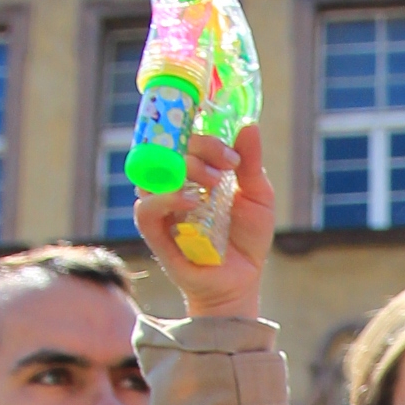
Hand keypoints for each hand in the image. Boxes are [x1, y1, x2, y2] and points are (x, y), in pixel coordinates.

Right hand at [131, 121, 276, 319]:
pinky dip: (166, 200)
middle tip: (227, 165)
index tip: (233, 151)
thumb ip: (250, 162)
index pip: (187, 137)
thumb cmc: (246, 238)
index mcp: (196, 170)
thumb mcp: (258, 196)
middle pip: (171, 148)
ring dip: (186, 170)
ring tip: (214, 184)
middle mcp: (175, 183)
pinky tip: (193, 202)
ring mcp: (162, 206)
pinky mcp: (155, 232)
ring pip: (154, 172)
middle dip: (201, 149)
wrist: (241, 280)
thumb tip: (248, 124)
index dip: (205, 134)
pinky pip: (146, 209)